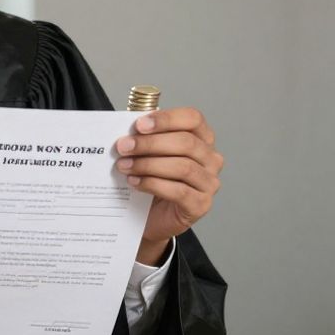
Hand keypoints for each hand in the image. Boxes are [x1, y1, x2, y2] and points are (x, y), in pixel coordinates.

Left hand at [114, 107, 222, 264]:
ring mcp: (209, 183)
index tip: (139, 125)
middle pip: (186, 143)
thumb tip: (128, 129)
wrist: (150, 215)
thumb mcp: (148, 152)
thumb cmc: (152, 178)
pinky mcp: (201, 204)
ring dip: (148, 164)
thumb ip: (144, 137)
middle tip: (123, 146)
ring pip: (182, 167)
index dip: (166, 119)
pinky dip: (153, 184)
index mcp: (202, 138)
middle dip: (150, 143)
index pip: (193, 119)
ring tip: (125, 165)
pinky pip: (179, 191)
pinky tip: (135, 182)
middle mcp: (211, 159)